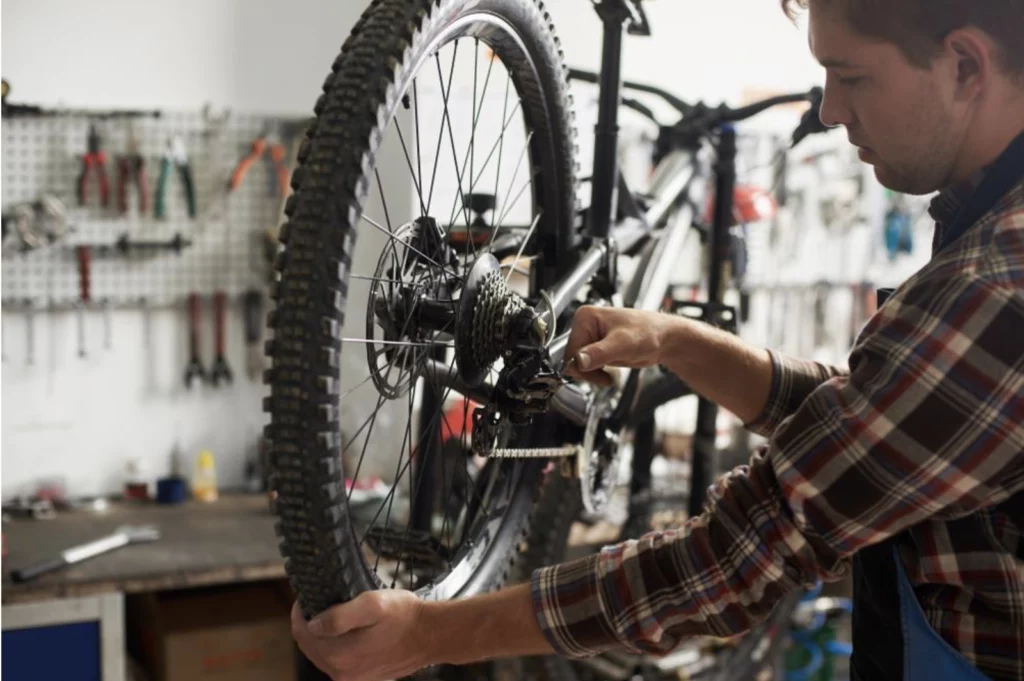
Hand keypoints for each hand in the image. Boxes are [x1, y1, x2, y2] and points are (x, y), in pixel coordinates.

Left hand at [291, 590, 436, 680]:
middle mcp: (341, 672)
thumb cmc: (405, 615)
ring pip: (321, 653)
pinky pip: (337, 660)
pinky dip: (335, 644)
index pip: (301, 632)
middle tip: (320, 601)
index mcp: (340, 655)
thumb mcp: (373, 604)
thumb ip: (339, 616)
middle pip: (308, 645)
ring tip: (333, 613)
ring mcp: (351, 677)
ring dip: (321, 634)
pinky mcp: (361, 676)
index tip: (307, 596)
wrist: (431, 635)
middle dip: (309, 623)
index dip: (300, 611)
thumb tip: (312, 624)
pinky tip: (347, 630)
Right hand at [564, 306, 673, 385]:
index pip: (569, 350)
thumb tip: (579, 360)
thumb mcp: (623, 344)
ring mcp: (590, 337)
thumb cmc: (649, 332)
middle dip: (588, 371)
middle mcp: (585, 325)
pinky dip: (596, 374)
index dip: (582, 366)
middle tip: (605, 373)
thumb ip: (599, 353)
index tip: (598, 370)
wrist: (664, 339)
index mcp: (585, 317)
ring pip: (578, 365)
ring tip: (609, 372)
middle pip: (572, 359)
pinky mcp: (596, 348)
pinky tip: (609, 372)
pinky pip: (586, 367)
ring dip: (593, 374)